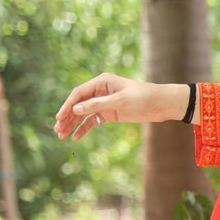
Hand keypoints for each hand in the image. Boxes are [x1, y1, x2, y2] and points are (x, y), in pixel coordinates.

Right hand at [53, 76, 185, 139]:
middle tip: (57, 130)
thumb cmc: (143, 98)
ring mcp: (105, 102)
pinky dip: (84, 128)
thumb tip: (76, 109)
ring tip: (61, 135)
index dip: (67, 106)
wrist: (162, 104)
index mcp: (102, 82)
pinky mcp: (110, 113)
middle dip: (67, 116)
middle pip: (78, 104)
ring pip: (84, 113)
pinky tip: (75, 137)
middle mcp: (101, 90)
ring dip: (73, 124)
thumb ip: (98, 105)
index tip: (59, 118)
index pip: (79, 93)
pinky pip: (93, 120)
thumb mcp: (120, 101)